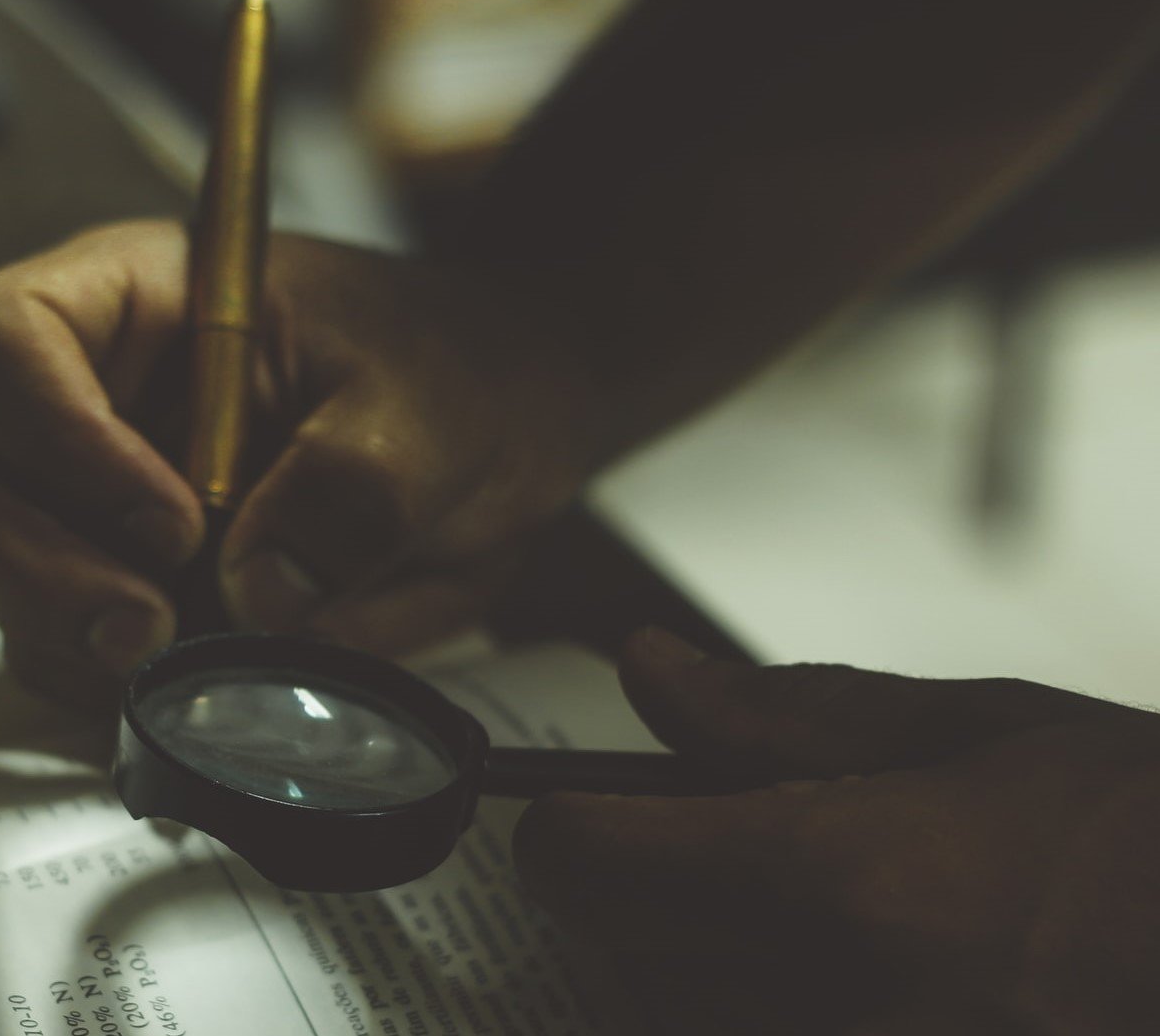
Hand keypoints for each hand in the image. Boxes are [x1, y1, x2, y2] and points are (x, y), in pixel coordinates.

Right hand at [0, 220, 604, 703]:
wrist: (492, 433)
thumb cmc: (448, 371)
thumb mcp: (429, 408)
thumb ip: (354, 486)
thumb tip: (259, 591)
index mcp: (134, 298)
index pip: (0, 338)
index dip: (48, 433)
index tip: (169, 521)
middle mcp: (82, 391)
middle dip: (31, 563)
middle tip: (145, 629)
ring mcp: (83, 493)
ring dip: (61, 634)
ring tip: (181, 661)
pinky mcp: (114, 583)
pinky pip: (52, 644)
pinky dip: (99, 684)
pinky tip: (186, 687)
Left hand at [515, 629, 1159, 1034]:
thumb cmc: (1152, 847)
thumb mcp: (988, 738)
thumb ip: (790, 713)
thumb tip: (651, 675)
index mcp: (843, 884)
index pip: (581, 861)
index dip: (574, 826)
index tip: (601, 814)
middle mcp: (830, 1010)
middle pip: (620, 957)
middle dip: (657, 900)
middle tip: (749, 867)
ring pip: (681, 1021)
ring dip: (717, 974)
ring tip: (843, 937)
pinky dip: (773, 1010)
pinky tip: (876, 982)